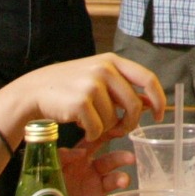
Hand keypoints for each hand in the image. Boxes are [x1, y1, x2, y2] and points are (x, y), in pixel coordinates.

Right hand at [0, 53, 165, 148]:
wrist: (34, 91)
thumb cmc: (69, 87)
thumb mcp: (98, 79)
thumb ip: (122, 88)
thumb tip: (151, 102)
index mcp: (112, 61)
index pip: (148, 78)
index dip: (158, 98)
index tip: (160, 114)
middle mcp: (104, 69)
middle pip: (134, 105)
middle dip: (131, 123)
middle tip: (122, 130)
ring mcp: (92, 84)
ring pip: (114, 120)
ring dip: (105, 128)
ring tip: (90, 121)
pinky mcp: (81, 102)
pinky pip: (98, 129)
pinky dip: (92, 134)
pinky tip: (81, 127)